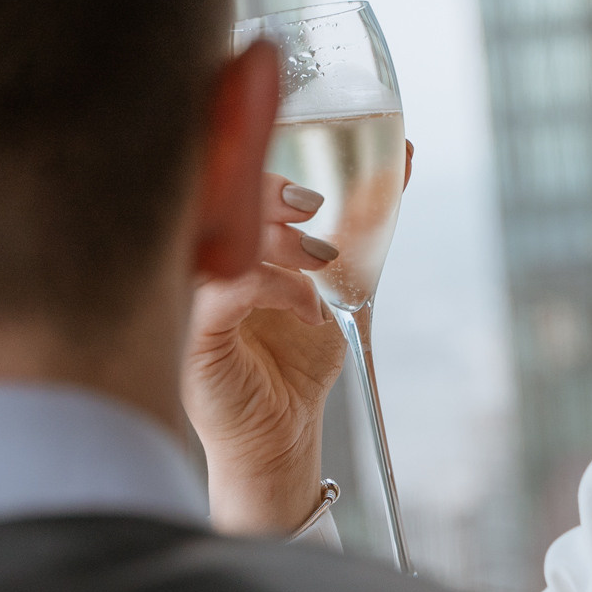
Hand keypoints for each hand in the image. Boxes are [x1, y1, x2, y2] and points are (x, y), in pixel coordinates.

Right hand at [184, 175, 346, 535]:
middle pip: (212, 200)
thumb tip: (403, 157)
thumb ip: (358, 224)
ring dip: (273, 238)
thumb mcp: (335, 281)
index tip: (310, 186)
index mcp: (223, 244)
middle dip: (265, 191)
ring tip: (321, 258)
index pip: (224, 182)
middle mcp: (197, 265)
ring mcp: (188, 299)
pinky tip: (310, 306)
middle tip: (312, 203)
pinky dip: (274, 287)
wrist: (282, 433)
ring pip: (217, 241)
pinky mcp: (195, 336)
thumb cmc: (295, 360)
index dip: (257, 165)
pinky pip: (224, 292)